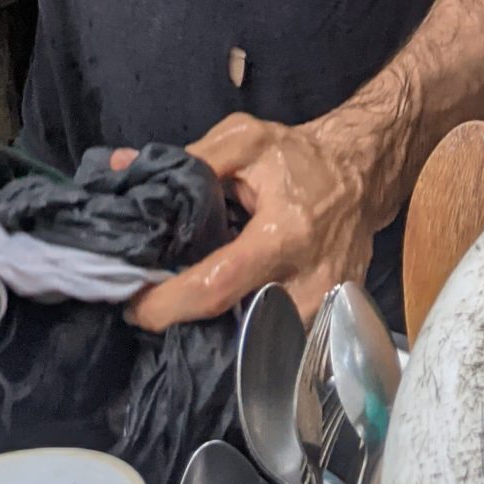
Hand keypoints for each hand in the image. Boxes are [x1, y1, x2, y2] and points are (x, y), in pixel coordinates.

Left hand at [127, 111, 377, 332]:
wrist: (361, 173)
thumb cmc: (300, 156)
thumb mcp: (244, 141)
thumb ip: (189, 160)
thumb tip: (122, 170)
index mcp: (284, 235)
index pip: (218, 286)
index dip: (170, 303)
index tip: (136, 306)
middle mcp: (308, 282)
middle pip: (235, 327)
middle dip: (189, 324)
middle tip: (154, 309)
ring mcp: (325, 308)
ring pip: (258, 342)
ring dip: (218, 333)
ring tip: (188, 311)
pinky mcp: (332, 319)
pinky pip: (281, 339)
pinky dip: (249, 331)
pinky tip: (227, 313)